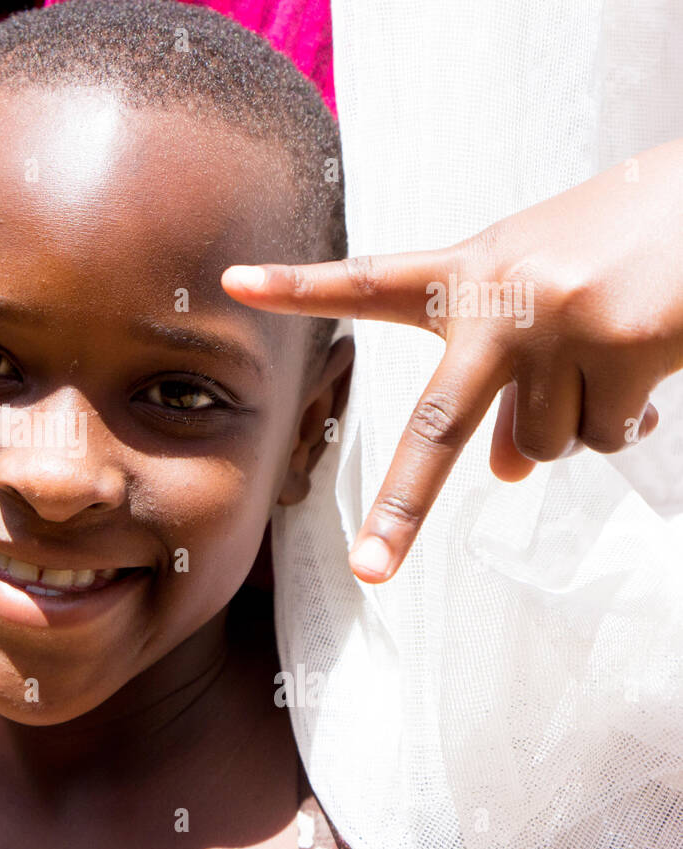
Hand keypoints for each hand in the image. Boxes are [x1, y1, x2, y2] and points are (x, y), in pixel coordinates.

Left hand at [222, 138, 682, 583]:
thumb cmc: (612, 251)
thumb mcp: (538, 304)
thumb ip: (505, 382)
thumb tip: (507, 472)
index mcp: (467, 272)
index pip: (368, 280)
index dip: (299, 285)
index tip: (233, 282)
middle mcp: (501, 298)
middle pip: (436, 426)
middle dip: (403, 508)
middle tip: (372, 571)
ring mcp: (559, 322)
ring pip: (544, 445)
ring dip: (573, 425)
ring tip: (608, 358)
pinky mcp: (624, 346)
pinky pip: (607, 436)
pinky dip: (627, 423)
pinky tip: (647, 372)